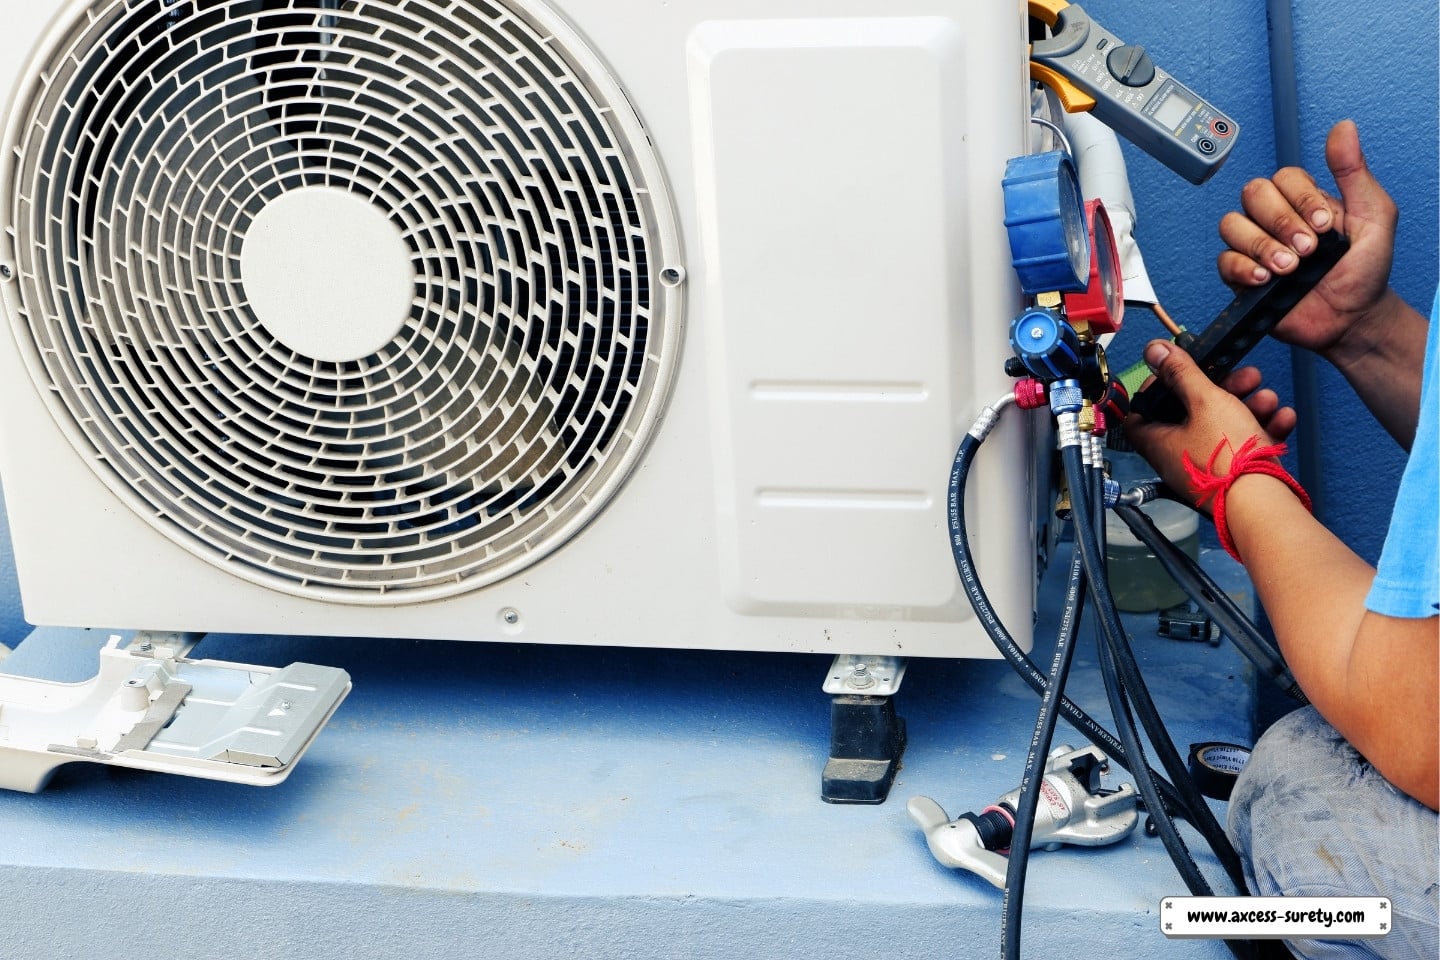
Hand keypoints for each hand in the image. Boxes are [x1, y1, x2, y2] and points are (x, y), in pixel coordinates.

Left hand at [1125, 341, 1294, 513]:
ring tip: (1267, 397)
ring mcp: (1208, 469)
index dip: (1155, 389)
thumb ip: (1182, 373)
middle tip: (1243, 377)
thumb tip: (1153, 351)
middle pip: (1192, 414)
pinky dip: (1263, 429)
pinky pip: (1245, 447)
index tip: (1177, 371)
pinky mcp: (1235, 477)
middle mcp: (1179, 458)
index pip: (1140, 413)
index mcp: (1159, 442)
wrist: (1264, 505)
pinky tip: (1282, 418)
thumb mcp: (1205, 401)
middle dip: (1221, 389)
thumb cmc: (1230, 461)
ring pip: (1224, 428)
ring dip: (1248, 406)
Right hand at [1216, 120, 1396, 361]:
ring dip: (1261, 245)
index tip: (1326, 226)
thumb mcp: (1373, 214)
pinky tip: (1266, 278)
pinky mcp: (1240, 277)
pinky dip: (1243, 268)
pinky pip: (1224, 261)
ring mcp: (1254, 247)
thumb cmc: (1364, 270)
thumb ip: (1354, 172)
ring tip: (1289, 267)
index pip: (1283, 178)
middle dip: (1281, 222)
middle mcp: (1274, 218)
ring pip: (1232, 225)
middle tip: (1308, 249)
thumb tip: (1343, 128)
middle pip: (1253, 195)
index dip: (1301, 199)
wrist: (1352, 318)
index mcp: (1303, 200)